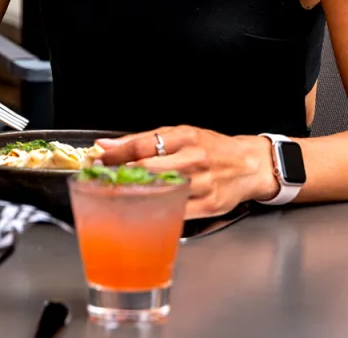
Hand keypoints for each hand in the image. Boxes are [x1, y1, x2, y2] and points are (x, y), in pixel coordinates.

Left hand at [95, 126, 281, 218]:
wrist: (249, 165)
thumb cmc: (211, 148)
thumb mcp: (181, 135)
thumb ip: (144, 141)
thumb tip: (105, 145)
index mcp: (186, 137)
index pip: (144, 145)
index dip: (117, 154)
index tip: (98, 160)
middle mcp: (195, 159)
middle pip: (150, 169)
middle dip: (121, 176)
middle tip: (102, 180)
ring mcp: (203, 184)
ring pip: (162, 192)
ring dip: (137, 195)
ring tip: (119, 195)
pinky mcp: (208, 206)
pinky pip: (176, 212)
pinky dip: (157, 212)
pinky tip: (144, 210)